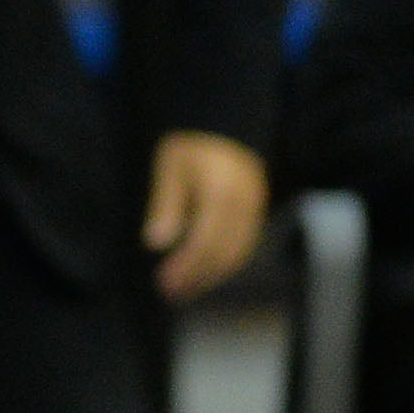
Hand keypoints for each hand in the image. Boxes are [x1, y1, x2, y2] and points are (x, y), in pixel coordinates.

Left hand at [145, 131, 267, 302]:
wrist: (227, 119)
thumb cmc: (191, 142)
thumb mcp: (170, 167)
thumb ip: (166, 204)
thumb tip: (156, 242)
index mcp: (221, 192)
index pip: (204, 241)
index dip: (185, 267)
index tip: (163, 283)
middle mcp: (244, 202)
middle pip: (223, 252)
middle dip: (197, 276)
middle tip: (169, 293)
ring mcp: (255, 206)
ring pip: (238, 251)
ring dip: (211, 274)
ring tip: (184, 289)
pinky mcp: (257, 207)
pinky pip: (246, 242)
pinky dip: (225, 261)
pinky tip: (204, 271)